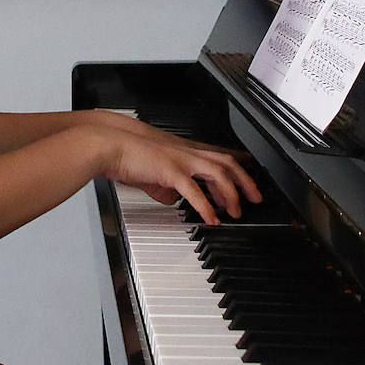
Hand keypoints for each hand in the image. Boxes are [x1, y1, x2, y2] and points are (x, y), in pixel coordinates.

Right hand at [100, 130, 262, 225]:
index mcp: (183, 151)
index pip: (218, 156)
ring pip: (218, 173)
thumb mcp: (151, 173)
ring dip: (231, 193)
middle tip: (256, 199)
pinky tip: (211, 218)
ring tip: (236, 212)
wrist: (108, 145)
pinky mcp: (170, 171)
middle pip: (227, 162)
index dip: (238, 167)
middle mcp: (187, 153)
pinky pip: (194, 190)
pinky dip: (206, 206)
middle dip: (246, 181)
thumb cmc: (126, 156)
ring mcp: (180, 160)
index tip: (250, 180)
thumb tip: (172, 199)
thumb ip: (165, 186)